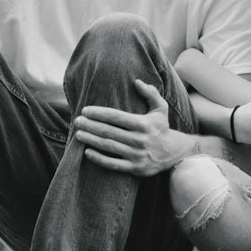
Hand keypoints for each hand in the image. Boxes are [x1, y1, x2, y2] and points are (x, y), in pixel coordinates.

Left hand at [74, 80, 188, 174]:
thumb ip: (150, 93)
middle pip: (109, 131)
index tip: (85, 110)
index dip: (99, 113)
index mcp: (143, 124)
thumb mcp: (161, 108)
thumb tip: (137, 82)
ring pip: (109, 146)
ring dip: (91, 140)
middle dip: (91, 126)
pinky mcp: (135, 168)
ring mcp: (137, 155)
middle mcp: (140, 140)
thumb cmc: (161, 128)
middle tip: (77, 121)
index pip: (117, 117)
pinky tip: (87, 152)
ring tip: (78, 134)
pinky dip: (99, 159)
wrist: (174, 154)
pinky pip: (114, 164)